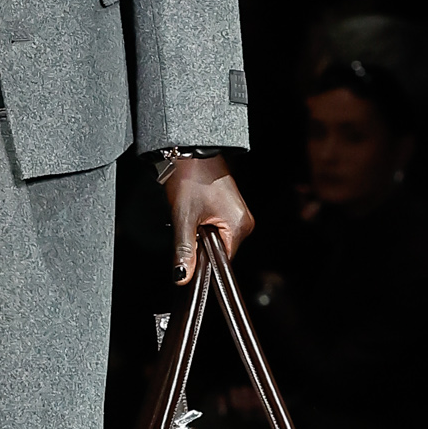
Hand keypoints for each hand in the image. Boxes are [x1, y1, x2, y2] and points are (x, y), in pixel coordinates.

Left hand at [162, 155, 252, 283]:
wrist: (190, 151)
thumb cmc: (190, 178)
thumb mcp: (184, 218)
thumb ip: (184, 251)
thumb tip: (182, 277)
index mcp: (239, 226)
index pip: (223, 261)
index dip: (205, 264)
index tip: (188, 259)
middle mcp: (245, 222)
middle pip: (221, 250)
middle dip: (201, 247)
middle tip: (186, 228)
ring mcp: (238, 214)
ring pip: (217, 239)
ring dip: (201, 235)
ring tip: (190, 217)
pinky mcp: (230, 207)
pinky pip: (218, 227)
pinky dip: (204, 226)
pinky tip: (194, 214)